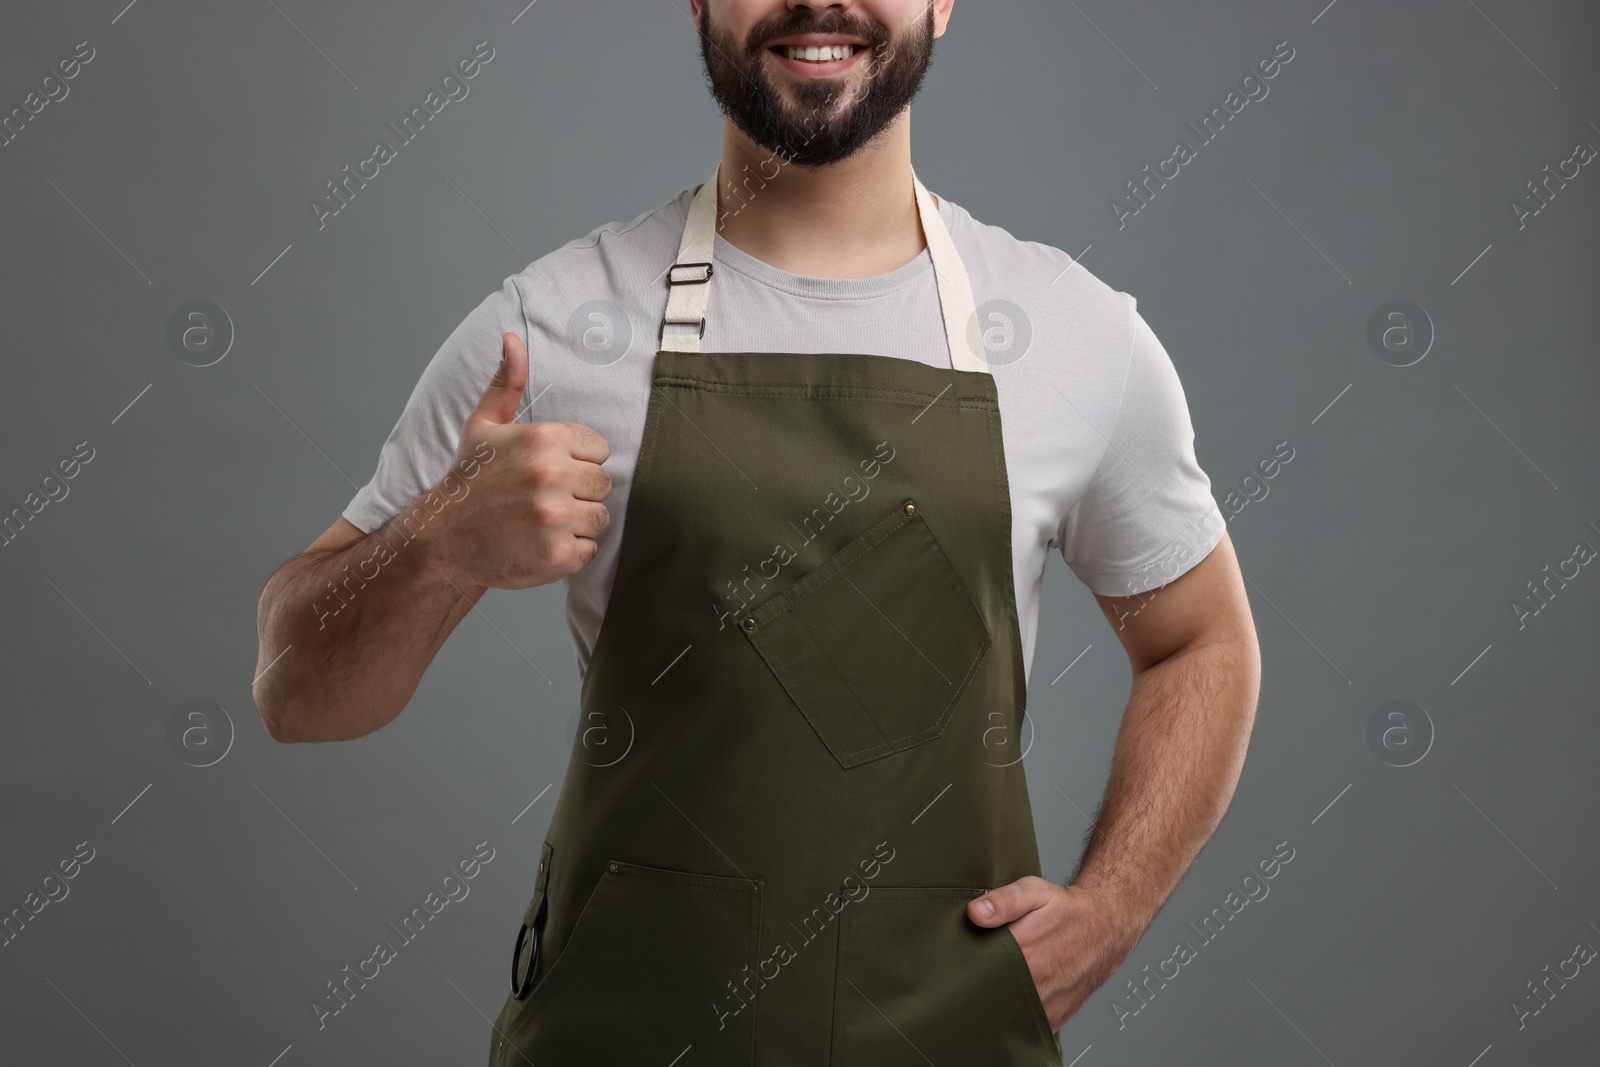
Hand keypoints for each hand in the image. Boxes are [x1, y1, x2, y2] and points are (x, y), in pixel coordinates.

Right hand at [423, 332, 612, 589]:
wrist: (442, 540)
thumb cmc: (469, 480)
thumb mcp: (484, 425)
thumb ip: (507, 382)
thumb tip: (512, 338)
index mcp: (543, 439)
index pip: (598, 450)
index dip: (576, 462)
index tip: (546, 472)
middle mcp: (552, 476)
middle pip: (602, 484)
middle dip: (578, 492)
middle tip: (541, 499)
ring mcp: (555, 517)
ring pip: (599, 517)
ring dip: (576, 523)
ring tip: (540, 522)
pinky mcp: (558, 555)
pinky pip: (589, 549)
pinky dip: (569, 551)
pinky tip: (539, 544)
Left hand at [967, 877, 1145, 1031]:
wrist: (1105, 926)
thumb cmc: (1066, 909)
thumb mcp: (1033, 892)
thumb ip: (1003, 901)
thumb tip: (975, 912)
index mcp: (1023, 953)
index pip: (977, 972)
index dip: (964, 967)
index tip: (957, 960)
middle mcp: (1034, 984)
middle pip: (989, 995)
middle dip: (978, 986)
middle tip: (974, 971)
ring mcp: (1044, 1005)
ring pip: (1006, 1015)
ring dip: (998, 1002)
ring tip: (995, 983)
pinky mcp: (1053, 1017)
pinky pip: (1025, 1026)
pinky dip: (1016, 1016)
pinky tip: (1013, 997)